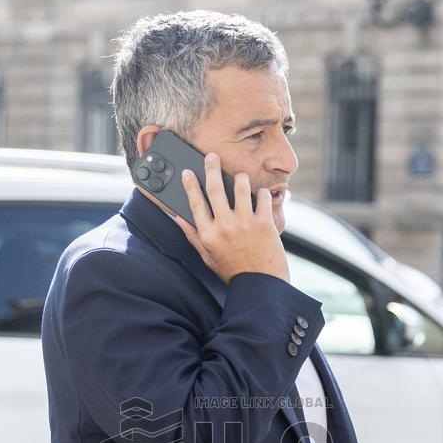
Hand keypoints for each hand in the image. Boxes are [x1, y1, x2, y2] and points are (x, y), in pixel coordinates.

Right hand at [172, 152, 289, 285]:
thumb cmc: (233, 272)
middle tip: (212, 156)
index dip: (190, 185)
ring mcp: (245, 223)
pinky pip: (262, 196)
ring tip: (241, 178)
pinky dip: (261, 193)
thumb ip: (193, 236)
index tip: (188, 172)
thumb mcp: (208, 257)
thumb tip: (178, 218)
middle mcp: (224, 226)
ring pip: (241, 186)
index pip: (195, 203)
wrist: (260, 285)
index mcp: (208, 235)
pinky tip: (260, 197)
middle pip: (215, 189)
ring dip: (240, 178)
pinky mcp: (264, 223)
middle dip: (212, 168)